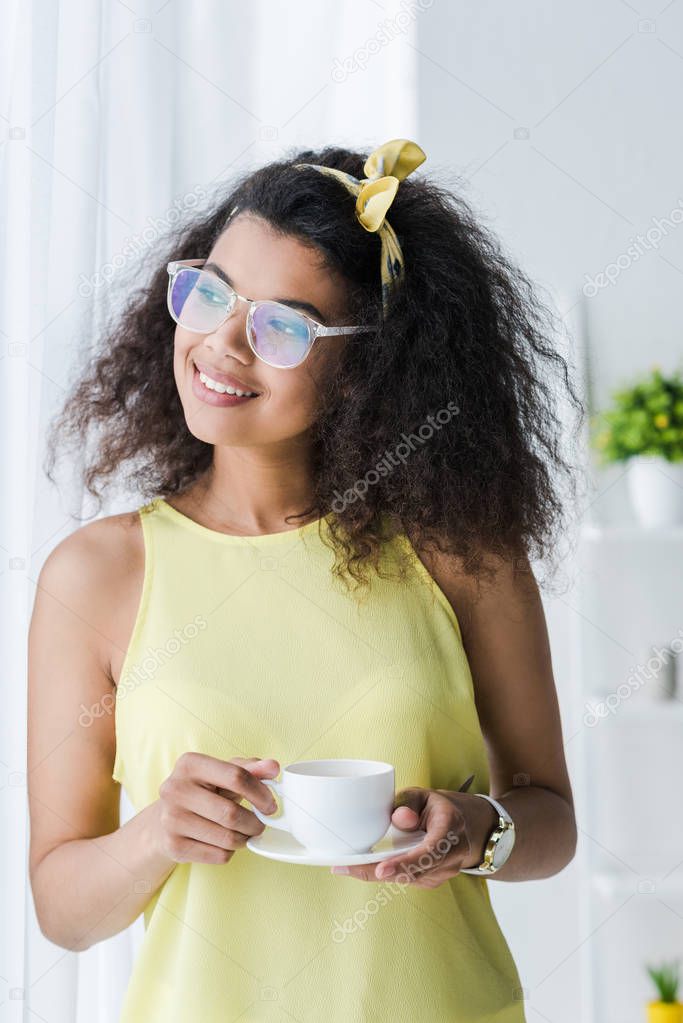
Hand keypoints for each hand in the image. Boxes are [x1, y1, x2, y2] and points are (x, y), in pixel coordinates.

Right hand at [153, 753, 279, 864]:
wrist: (166, 817)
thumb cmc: (203, 791)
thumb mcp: (223, 773)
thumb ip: (250, 768)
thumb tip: (273, 767)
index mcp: (190, 764)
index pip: (236, 776)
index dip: (260, 793)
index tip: (270, 805)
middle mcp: (175, 789)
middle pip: (231, 813)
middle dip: (255, 823)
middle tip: (260, 824)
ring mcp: (171, 819)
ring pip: (227, 838)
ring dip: (244, 839)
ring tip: (244, 832)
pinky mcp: (173, 846)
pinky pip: (218, 855)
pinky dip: (230, 851)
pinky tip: (225, 842)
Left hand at [330, 785, 497, 886]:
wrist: (462, 827)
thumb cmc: (436, 808)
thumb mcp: (424, 795)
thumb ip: (410, 803)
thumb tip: (399, 818)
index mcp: (451, 830)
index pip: (430, 852)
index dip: (406, 864)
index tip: (382, 870)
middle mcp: (451, 857)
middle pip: (413, 871)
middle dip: (377, 871)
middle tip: (345, 867)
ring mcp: (443, 873)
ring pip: (406, 878)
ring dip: (376, 873)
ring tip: (346, 866)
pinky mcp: (431, 880)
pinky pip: (405, 879)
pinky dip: (384, 873)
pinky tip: (362, 867)